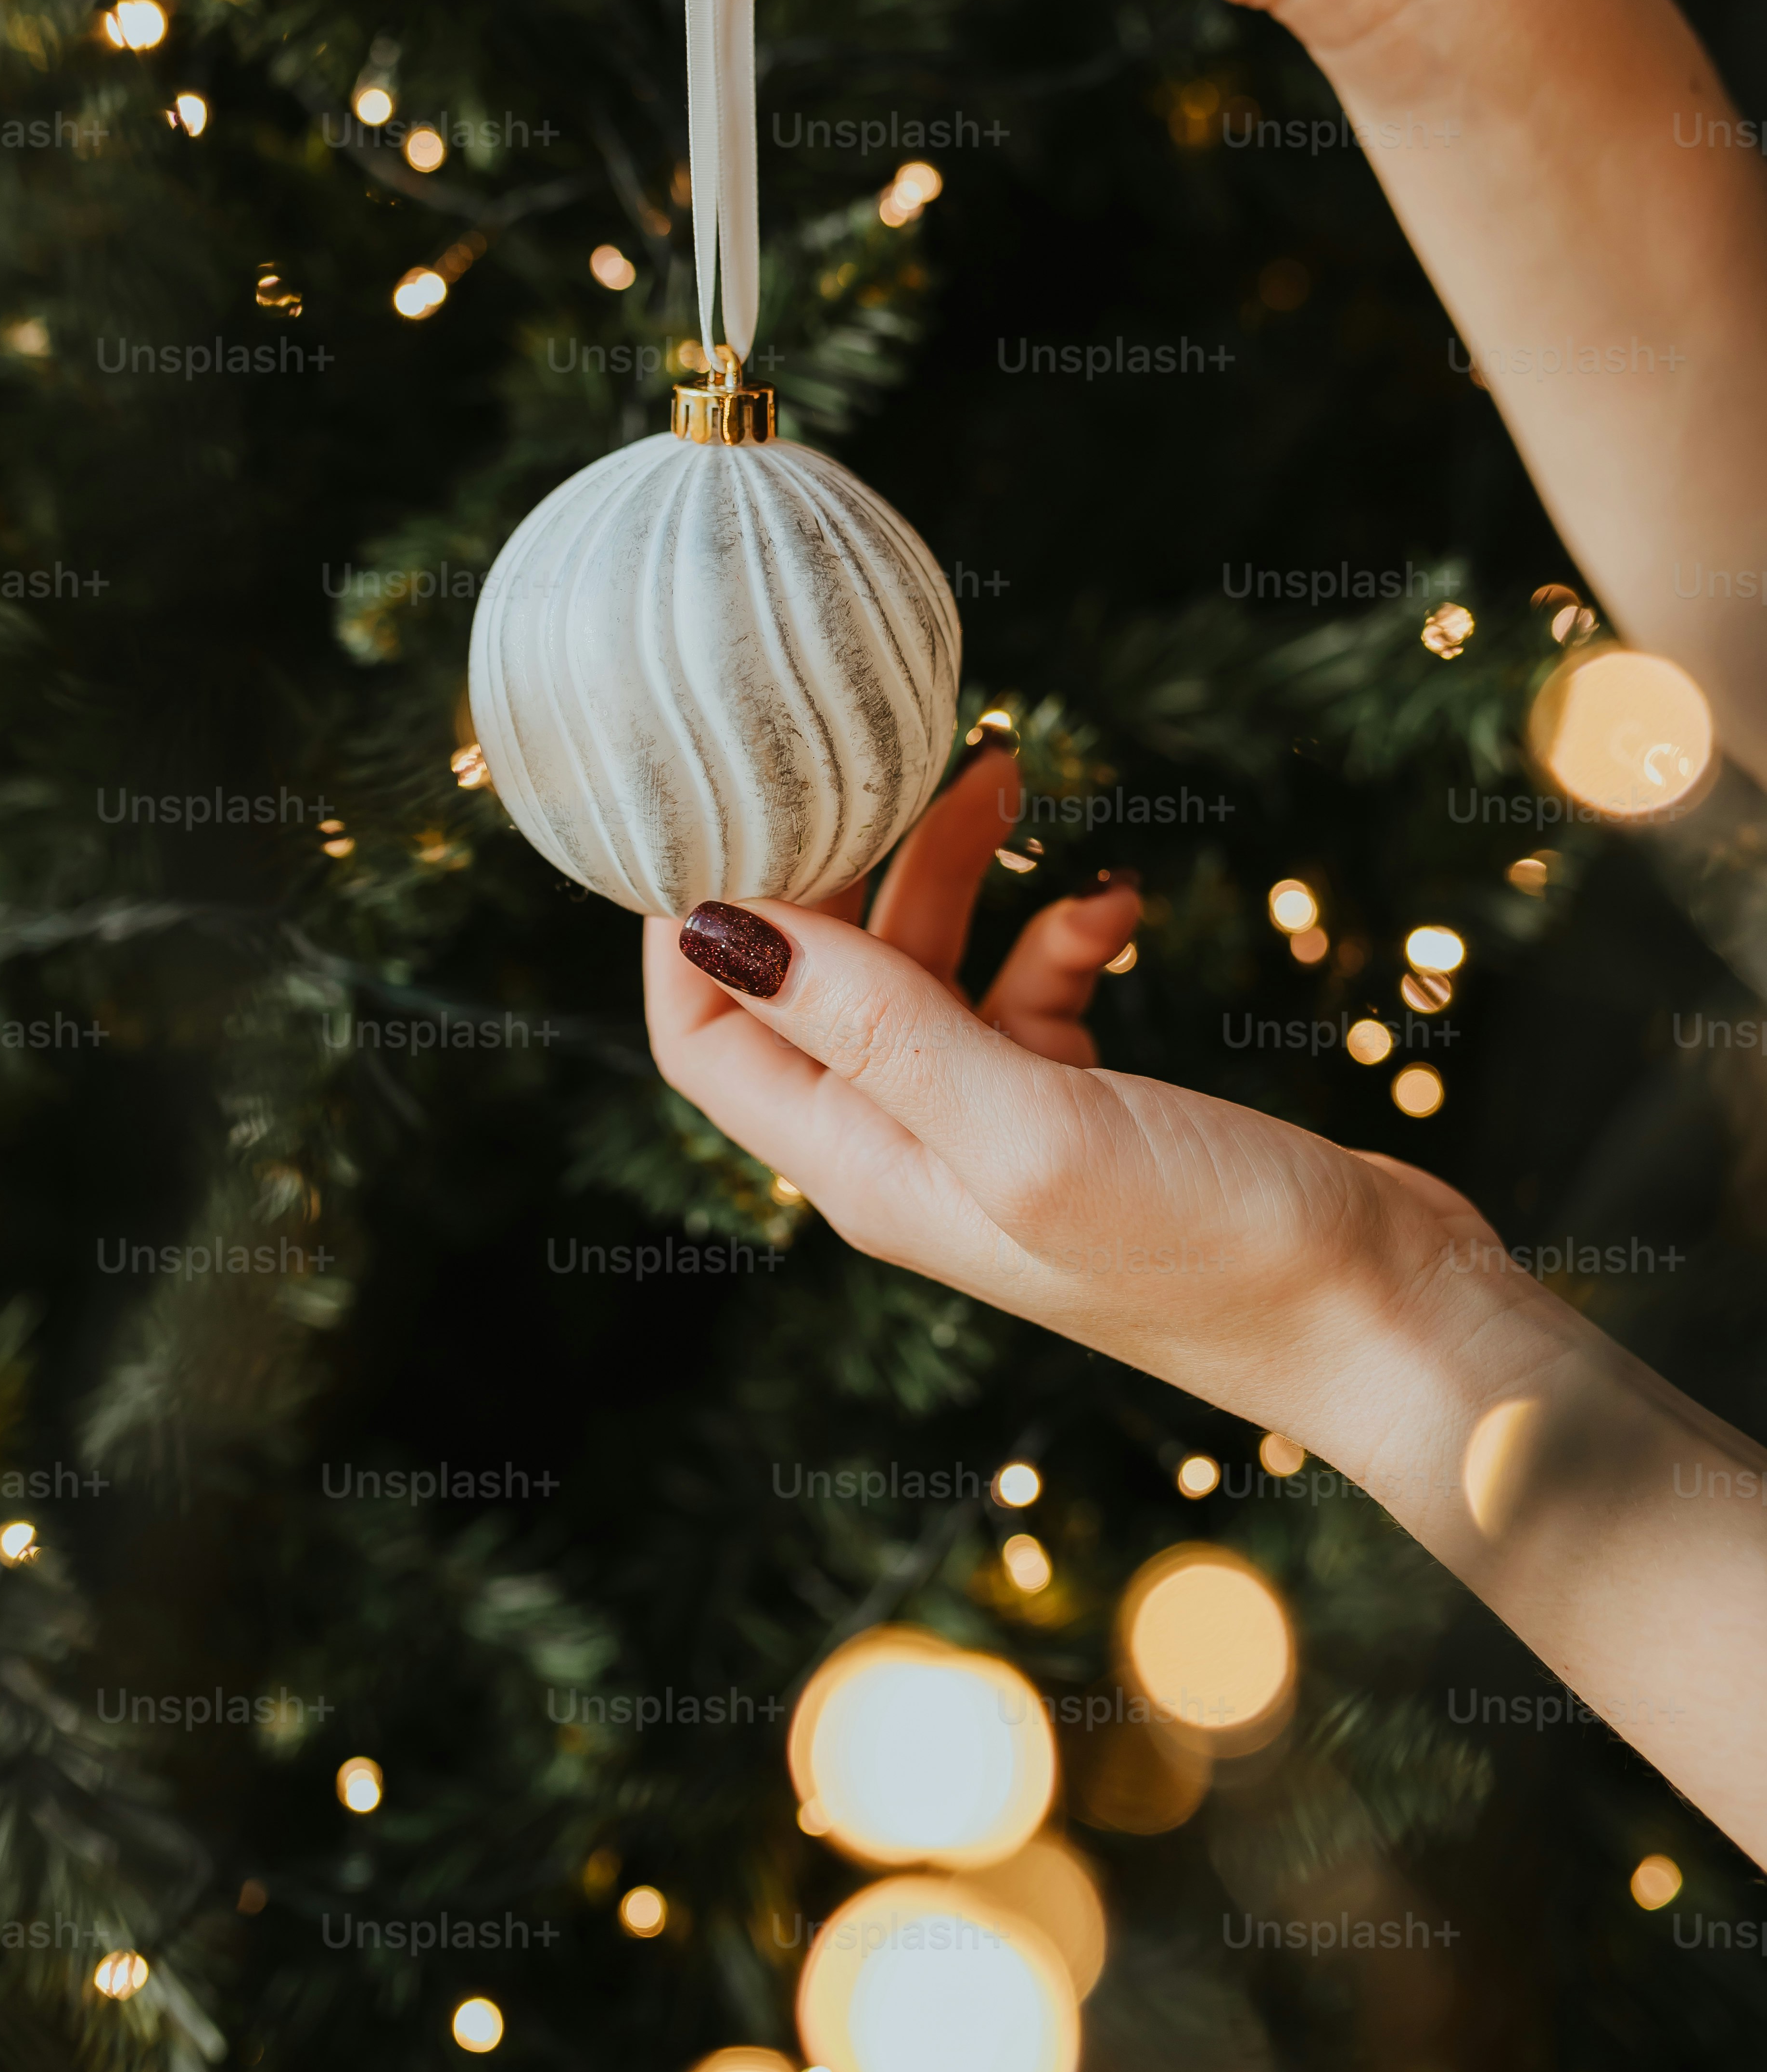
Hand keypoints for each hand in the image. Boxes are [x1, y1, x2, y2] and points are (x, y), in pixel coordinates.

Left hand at [642, 741, 1486, 1453]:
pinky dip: (1060, 929)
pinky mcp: (1079, 1104)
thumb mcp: (1026, 1129)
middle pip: (810, 980)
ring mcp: (993, 1127)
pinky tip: (1117, 902)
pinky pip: (1029, 987)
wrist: (1383, 1320)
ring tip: (1002, 773)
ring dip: (949, 869)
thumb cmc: (1211, 1250)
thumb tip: (717, 929)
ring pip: (922, 966)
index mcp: (866, 1170)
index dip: (689, 923)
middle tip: (879, 751)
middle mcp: (909, 1150)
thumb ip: (876, 1029)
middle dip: (835, 861)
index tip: (725, 801)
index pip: (705, 1035)